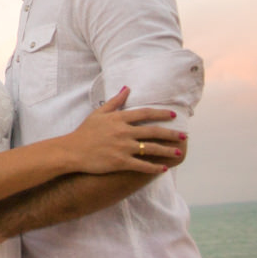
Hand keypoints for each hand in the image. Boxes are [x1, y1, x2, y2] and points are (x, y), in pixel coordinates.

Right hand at [66, 87, 184, 174]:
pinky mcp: (120, 162)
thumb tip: (127, 89)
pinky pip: (142, 165)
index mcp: (118, 119)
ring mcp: (122, 147)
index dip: (160, 114)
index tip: (173, 115)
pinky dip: (154, 168)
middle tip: (184, 136)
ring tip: (178, 153)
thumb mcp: (98, 113)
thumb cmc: (85, 131)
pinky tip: (163, 169)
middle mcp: (123, 132)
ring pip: (151, 149)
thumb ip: (115, 102)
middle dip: (170, 134)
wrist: (72, 151)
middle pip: (152, 131)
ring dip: (166, 151)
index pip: (144, 113)